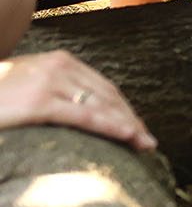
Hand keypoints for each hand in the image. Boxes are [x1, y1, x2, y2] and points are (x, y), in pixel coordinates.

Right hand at [0, 51, 155, 152]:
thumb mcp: (28, 88)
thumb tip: (82, 111)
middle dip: (130, 119)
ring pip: (101, 105)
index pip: (102, 87)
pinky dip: (110, 126)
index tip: (138, 128)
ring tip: (143, 145)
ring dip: (127, 125)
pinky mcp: (38, 102)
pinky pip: (84, 115)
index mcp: (59, 61)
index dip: (123, 109)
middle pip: (107, 95)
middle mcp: (59, 66)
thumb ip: (55, 93)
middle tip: (148, 142)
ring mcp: (49, 82)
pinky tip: (128, 136)